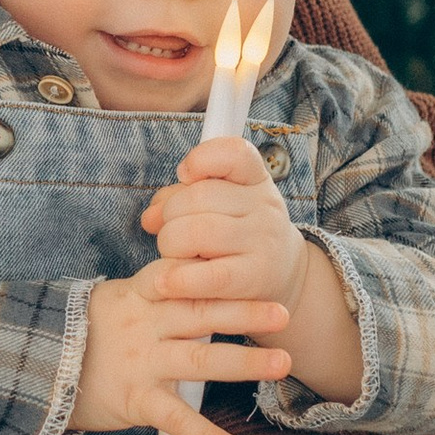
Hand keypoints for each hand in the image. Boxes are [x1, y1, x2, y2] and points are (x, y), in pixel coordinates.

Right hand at [69, 255, 290, 434]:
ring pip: (198, 361)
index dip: (215, 271)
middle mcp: (146, 326)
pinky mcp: (135, 400)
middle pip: (200, 314)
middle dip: (244, 312)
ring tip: (282, 363)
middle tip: (284, 312)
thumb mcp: (117, 299)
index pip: (182, 277)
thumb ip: (157, 288)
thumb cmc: (87, 333)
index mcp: (141, 296)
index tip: (251, 263)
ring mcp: (142, 363)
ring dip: (243, 363)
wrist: (34, 367)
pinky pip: (175, 418)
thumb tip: (194, 267)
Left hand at [138, 131, 306, 301]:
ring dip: (171, 245)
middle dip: (170, 215)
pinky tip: (166, 282)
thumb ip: (181, 199)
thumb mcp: (220, 205)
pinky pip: (210, 276)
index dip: (202, 159)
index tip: (185, 174)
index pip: (235, 152)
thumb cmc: (239, 233)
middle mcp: (265, 206)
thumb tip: (150, 217)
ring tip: (173, 255)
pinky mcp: (255, 278)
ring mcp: (263, 242)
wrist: (284, 275)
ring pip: (197, 233)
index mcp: (256, 179)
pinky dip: (180, 279)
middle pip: (199, 196)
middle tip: (170, 232)